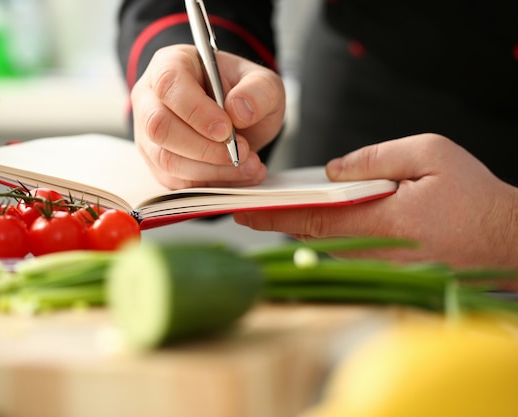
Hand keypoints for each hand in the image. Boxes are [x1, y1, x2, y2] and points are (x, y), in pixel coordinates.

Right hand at [130, 44, 284, 188]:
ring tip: (249, 166)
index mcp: (170, 65)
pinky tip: (238, 176)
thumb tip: (238, 110)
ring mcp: (149, 135)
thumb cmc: (241, 93)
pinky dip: (211, 184)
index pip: (169, 85)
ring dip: (211, 170)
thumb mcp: (263, 82)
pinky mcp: (157, 165)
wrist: (238, 119)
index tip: (227, 130)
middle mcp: (150, 99)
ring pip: (166, 160)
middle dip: (203, 148)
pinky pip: (175, 182)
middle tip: (241, 152)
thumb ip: (258, 90)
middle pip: (159, 127)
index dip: (196, 111)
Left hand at [234, 134, 517, 267]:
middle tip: (245, 204)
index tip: (241, 210)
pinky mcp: (386, 270)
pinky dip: (325, 232)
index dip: (272, 215)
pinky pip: (346, 249)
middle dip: (276, 219)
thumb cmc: (474, 197)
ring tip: (273, 204)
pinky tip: (318, 215)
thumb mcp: (430, 155)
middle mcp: (373, 250)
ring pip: (327, 242)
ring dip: (299, 224)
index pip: (312, 218)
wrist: (505, 241)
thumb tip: (333, 171)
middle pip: (311, 233)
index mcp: (381, 220)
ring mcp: (378, 265)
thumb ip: (375, 159)